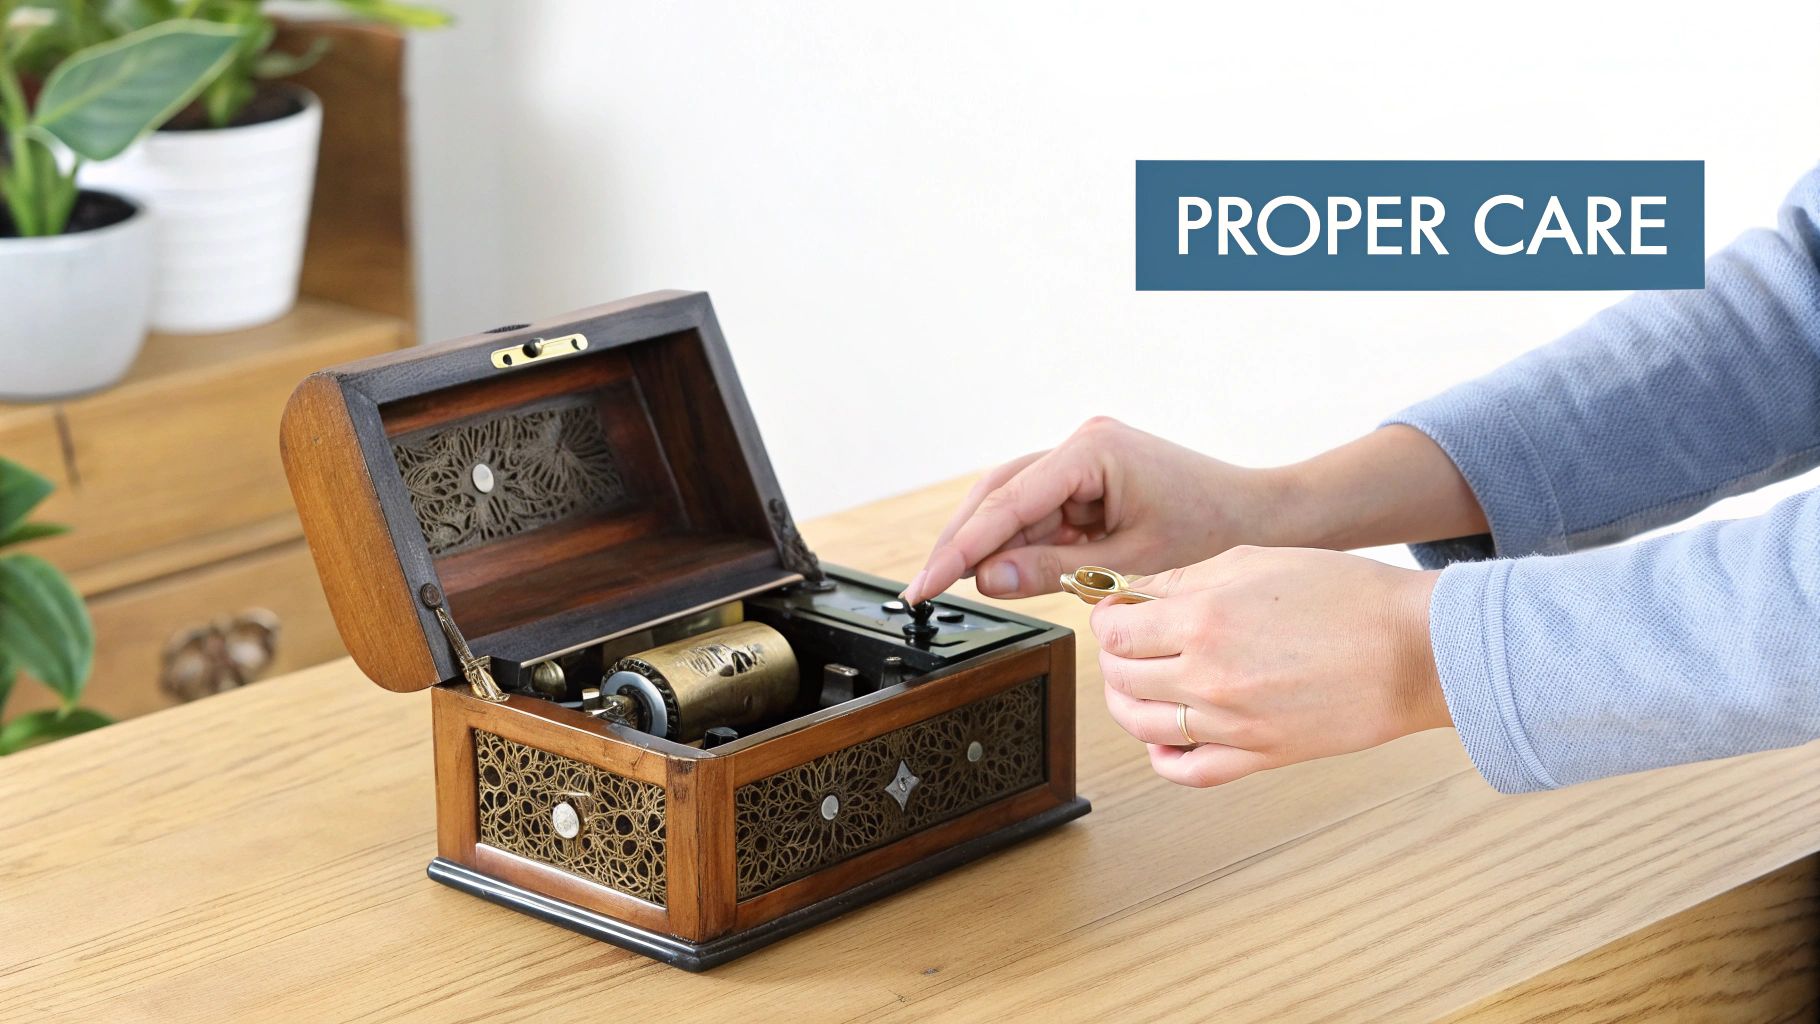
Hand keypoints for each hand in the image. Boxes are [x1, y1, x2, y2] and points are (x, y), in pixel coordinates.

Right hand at [903, 417, 1293, 602]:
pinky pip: (1036, 511)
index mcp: (1091, 450)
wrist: (1258, 515)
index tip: (927, 584)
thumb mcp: (1127, 560)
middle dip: (961, 543)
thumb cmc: (1210, 529)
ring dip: (987, 545)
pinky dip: (1017, 543)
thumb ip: (1053, 571)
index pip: (1007, 503)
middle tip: (925, 590)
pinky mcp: (1085, 476)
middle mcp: (1080, 443)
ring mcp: (1080, 457)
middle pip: (996, 494)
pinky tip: (1001, 573)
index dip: (961, 547)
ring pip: (1009, 502)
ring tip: (957, 587)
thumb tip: (986, 579)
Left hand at [1094, 546, 1448, 786]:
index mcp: (1202, 620)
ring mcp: (1232, 724)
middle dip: (1114, 657)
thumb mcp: (1255, 560)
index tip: (1118, 612)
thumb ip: (1184, 580)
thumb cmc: (1346, 595)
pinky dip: (1162, 756)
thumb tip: (1133, 596)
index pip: (1114, 631)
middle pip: (1121, 677)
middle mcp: (1208, 676)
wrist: (1414, 648)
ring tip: (1139, 683)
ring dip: (1127, 703)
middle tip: (1128, 642)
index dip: (1107, 619)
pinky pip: (1187, 770)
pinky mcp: (1260, 756)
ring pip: (1141, 725)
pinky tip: (1164, 735)